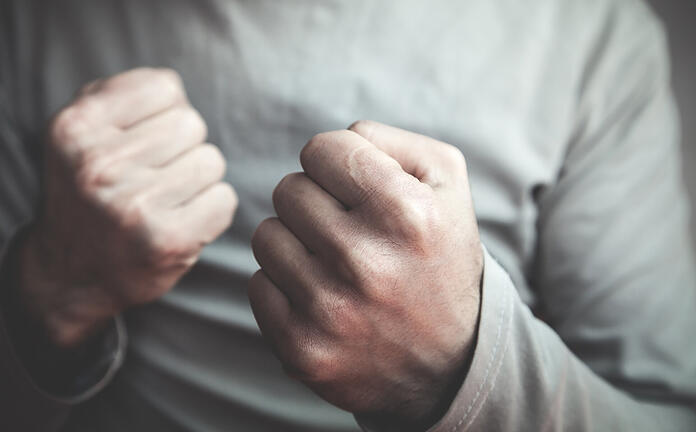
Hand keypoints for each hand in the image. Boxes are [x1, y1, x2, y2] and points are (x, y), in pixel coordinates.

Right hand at [15, 68, 237, 348]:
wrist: (74, 275)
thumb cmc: (90, 193)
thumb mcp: (79, 135)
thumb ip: (119, 96)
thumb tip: (173, 89)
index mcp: (75, 128)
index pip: (165, 87)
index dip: (166, 111)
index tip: (145, 139)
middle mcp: (98, 165)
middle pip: (192, 124)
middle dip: (183, 147)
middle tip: (155, 176)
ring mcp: (133, 206)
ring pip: (212, 160)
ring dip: (199, 179)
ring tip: (166, 199)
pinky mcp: (167, 241)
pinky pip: (224, 199)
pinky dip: (211, 210)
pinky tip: (180, 222)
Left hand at [249, 121, 482, 429]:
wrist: (450, 361)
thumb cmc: (439, 256)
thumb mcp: (446, 184)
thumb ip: (389, 141)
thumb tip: (328, 144)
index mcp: (405, 213)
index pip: (320, 150)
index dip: (336, 163)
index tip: (353, 187)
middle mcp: (365, 261)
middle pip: (288, 190)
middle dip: (315, 201)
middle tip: (347, 229)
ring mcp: (329, 310)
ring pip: (267, 235)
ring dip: (296, 242)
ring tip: (335, 263)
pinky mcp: (301, 348)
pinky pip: (258, 284)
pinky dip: (285, 285)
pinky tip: (322, 297)